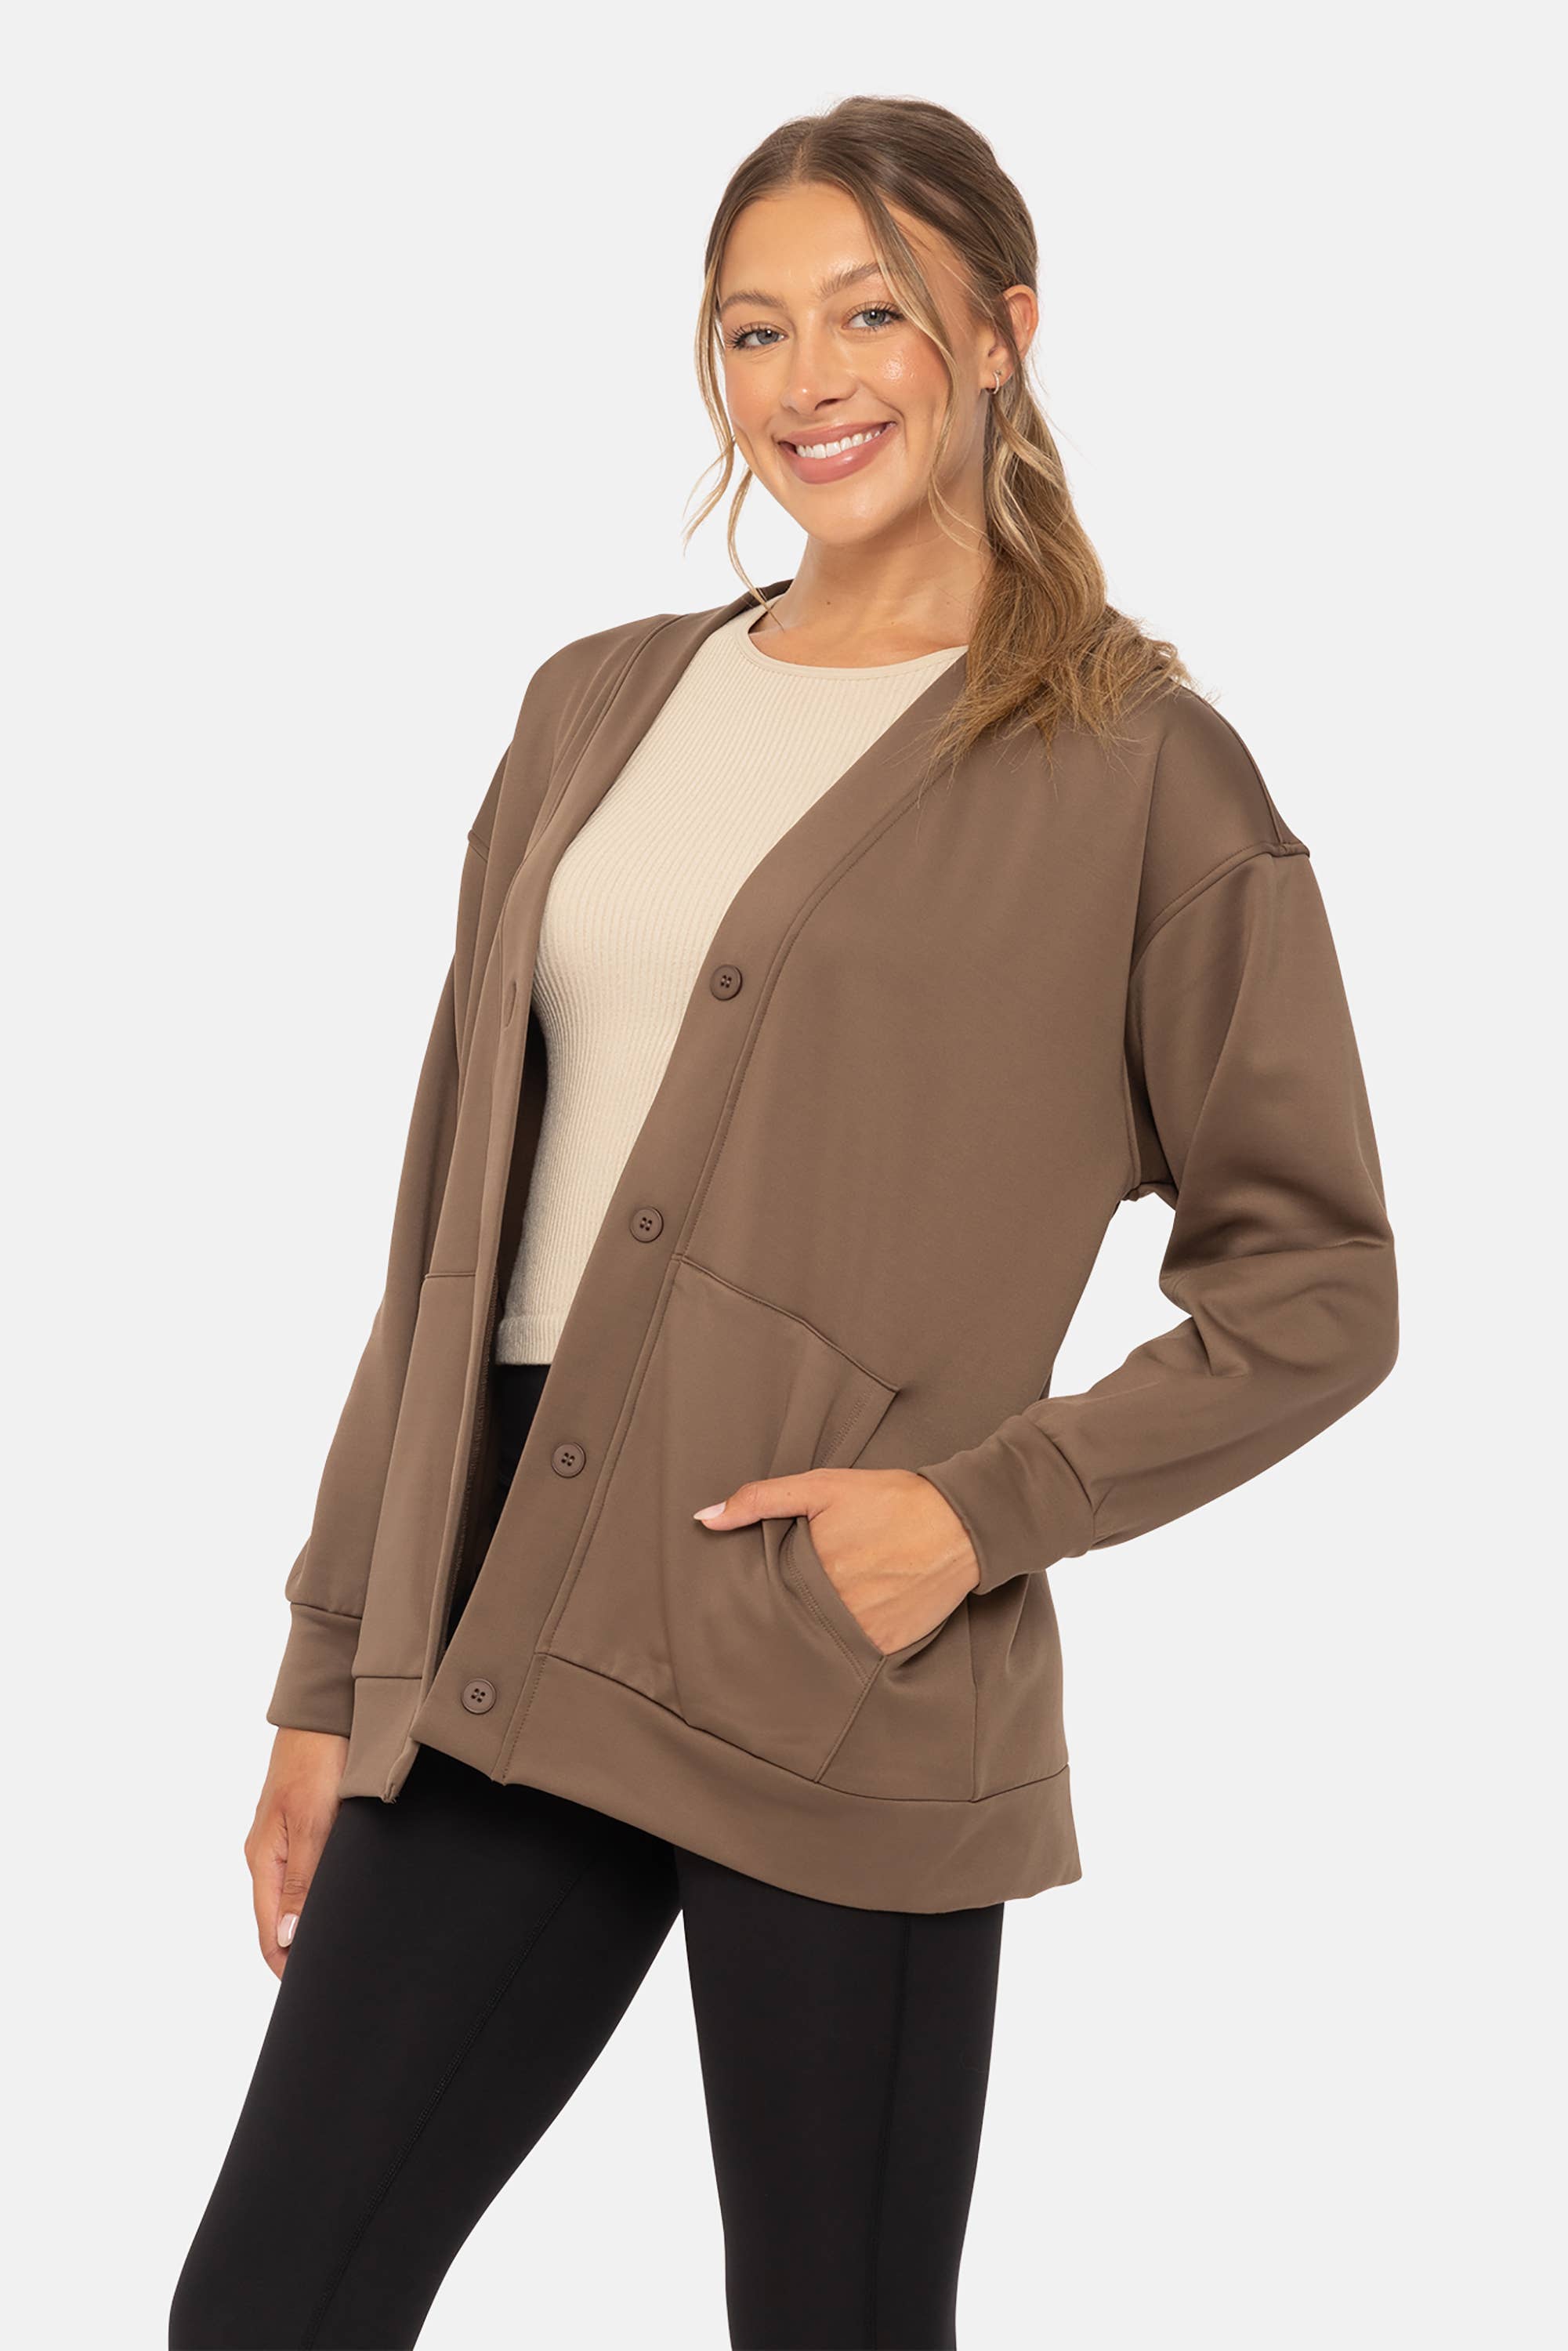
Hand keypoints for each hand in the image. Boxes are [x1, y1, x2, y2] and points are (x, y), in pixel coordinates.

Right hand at [243, 1727, 348, 1979]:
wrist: (326, 1711)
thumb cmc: (317, 1760)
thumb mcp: (312, 1822)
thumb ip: (302, 1880)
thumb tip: (288, 1938)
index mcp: (264, 1860)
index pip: (269, 1934)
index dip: (289, 1968)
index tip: (315, 1992)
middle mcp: (270, 1856)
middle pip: (280, 1921)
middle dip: (302, 1952)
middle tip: (338, 1976)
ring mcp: (285, 1841)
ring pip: (296, 1898)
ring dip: (313, 1924)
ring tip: (345, 1947)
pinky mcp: (304, 1825)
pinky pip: (309, 1874)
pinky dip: (322, 1895)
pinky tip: (344, 1901)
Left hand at [694, 1468, 979, 1654]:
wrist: (960, 1523)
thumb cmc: (890, 1499)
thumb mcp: (822, 1486)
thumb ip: (761, 1499)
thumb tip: (704, 1519)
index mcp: (809, 1572)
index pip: (765, 1595)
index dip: (763, 1590)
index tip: (763, 1588)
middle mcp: (833, 1610)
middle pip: (791, 1620)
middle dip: (789, 1611)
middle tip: (798, 1598)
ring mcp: (862, 1633)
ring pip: (820, 1641)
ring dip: (816, 1628)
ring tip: (826, 1607)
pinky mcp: (888, 1646)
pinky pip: (855, 1652)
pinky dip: (849, 1639)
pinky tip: (855, 1617)